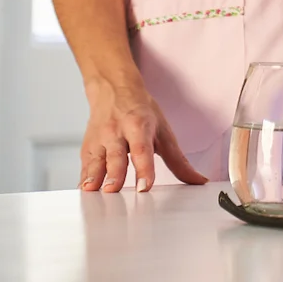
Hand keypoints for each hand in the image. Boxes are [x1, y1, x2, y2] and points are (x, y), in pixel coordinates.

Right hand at [79, 81, 206, 192]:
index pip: (142, 150)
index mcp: (139, 126)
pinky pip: (85, 164)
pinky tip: (85, 190)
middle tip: (113, 191)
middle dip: (114, 175)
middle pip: (116, 157)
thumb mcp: (164, 132)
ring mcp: (100, 139)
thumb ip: (178, 161)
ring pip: (96, 161)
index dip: (144, 168)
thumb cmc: (140, 112)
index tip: (145, 186)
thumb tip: (199, 181)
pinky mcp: (88, 146)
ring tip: (92, 192)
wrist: (114, 89)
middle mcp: (117, 132)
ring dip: (93, 178)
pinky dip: (84, 178)